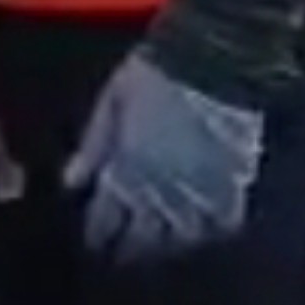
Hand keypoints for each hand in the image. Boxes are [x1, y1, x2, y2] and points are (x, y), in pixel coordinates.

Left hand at [62, 49, 264, 260]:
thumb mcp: (111, 102)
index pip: (106, 221)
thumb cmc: (154, 73)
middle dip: (132, 247)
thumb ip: (92, 145)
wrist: (212, 54)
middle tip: (128, 251)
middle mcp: (160, 191)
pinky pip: (223, 222)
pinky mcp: (234, 183)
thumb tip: (71, 183)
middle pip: (142, 239)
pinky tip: (206, 226)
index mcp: (126, 171)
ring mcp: (199, 191)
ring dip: (170, 243)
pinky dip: (212, 228)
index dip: (99, 234)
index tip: (96, 240)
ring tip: (165, 241)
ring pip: (181, 238)